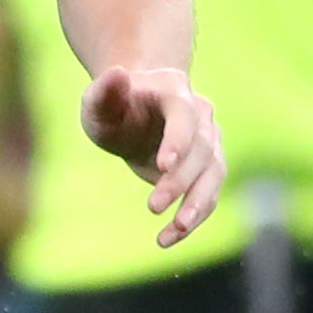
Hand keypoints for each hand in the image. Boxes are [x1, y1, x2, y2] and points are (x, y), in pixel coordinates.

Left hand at [82, 65, 222, 245]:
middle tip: (153, 206)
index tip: (164, 165)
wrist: (136, 110)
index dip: (178, 140)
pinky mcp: (208, 168)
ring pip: (214, 176)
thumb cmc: (115, 105)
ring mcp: (209, 141)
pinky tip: (167, 239)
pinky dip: (193, 219)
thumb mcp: (99, 100)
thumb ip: (104, 91)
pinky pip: (208, 195)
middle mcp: (200, 115)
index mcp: (175, 91)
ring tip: (172, 231)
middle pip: (201, 150)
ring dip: (197, 205)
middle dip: (180, 181)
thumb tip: (117, 73)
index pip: (185, 115)